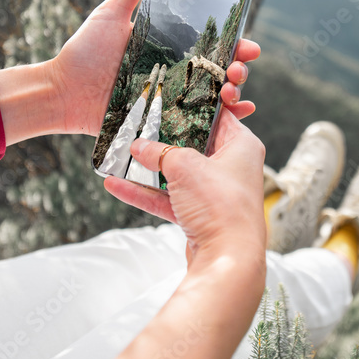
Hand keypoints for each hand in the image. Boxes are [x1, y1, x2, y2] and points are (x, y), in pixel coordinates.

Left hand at [49, 0, 260, 135]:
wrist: (62, 91)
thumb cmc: (83, 52)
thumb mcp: (110, 15)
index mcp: (167, 48)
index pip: (210, 46)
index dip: (233, 45)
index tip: (247, 44)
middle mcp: (173, 73)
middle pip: (218, 72)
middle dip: (238, 70)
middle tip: (239, 68)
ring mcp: (169, 99)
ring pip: (213, 98)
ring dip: (234, 94)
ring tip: (234, 91)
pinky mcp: (161, 122)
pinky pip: (196, 124)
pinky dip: (221, 121)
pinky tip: (236, 115)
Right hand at [103, 108, 266, 264]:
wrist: (226, 259)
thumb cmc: (220, 205)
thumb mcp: (185, 166)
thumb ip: (159, 153)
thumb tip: (139, 147)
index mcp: (241, 146)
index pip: (217, 116)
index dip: (193, 107)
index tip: (169, 99)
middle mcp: (232, 168)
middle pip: (193, 146)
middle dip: (163, 141)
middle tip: (139, 127)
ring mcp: (216, 194)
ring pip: (178, 176)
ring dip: (149, 170)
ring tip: (121, 157)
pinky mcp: (201, 216)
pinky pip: (170, 200)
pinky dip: (146, 194)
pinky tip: (117, 186)